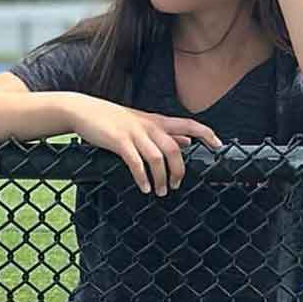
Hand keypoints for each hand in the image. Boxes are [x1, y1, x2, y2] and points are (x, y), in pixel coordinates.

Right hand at [67, 98, 221, 194]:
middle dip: (179, 170)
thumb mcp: (142, 122)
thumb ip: (165, 133)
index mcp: (156, 121)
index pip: (188, 125)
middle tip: (175, 186)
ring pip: (158, 158)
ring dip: (161, 178)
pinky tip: (144, 187)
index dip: (206, 134)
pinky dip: (142, 177)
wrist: (84, 110)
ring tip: (159, 192)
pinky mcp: (119, 141)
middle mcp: (149, 126)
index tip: (219, 146)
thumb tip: (187, 142)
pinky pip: (136, 162)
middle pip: (175, 149)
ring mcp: (134, 133)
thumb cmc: (112, 119)